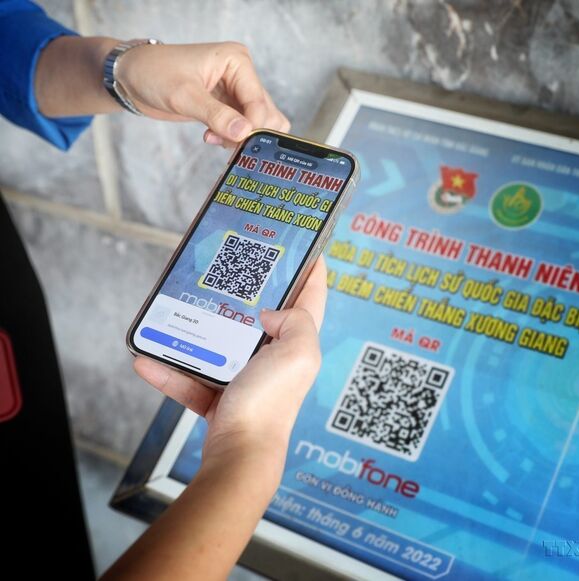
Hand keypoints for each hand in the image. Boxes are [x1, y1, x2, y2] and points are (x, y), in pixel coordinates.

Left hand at [116, 42, 289, 146]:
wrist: (132, 78)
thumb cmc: (153, 73)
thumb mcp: (184, 95)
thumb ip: (216, 115)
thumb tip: (244, 133)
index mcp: (237, 61)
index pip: (259, 101)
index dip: (252, 127)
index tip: (236, 144)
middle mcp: (242, 75)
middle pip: (267, 113)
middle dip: (249, 133)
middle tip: (225, 142)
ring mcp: (236, 91)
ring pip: (258, 124)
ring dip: (240, 138)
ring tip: (213, 138)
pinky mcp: (227, 106)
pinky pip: (243, 128)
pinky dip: (231, 138)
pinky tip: (210, 136)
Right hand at [134, 256, 326, 477]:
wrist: (240, 454)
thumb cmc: (271, 403)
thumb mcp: (297, 353)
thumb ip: (295, 322)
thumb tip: (269, 312)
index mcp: (298, 345)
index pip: (311, 299)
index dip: (311, 270)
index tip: (303, 245)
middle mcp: (274, 359)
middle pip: (260, 317)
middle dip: (244, 294)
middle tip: (226, 268)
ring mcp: (245, 379)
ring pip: (218, 345)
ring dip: (195, 330)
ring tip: (176, 309)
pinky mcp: (218, 398)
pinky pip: (190, 379)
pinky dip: (169, 371)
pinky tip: (146, 359)